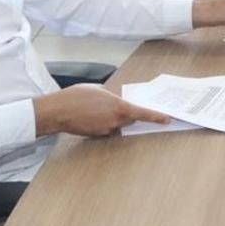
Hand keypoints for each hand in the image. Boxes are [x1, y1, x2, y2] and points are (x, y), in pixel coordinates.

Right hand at [33, 84, 169, 137]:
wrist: (57, 112)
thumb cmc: (75, 97)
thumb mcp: (98, 90)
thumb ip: (111, 97)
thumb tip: (116, 102)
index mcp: (118, 106)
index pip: (142, 113)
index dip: (156, 116)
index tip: (167, 119)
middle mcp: (115, 120)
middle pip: (130, 118)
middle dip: (127, 112)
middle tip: (115, 104)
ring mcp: (106, 130)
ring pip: (117, 124)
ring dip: (111, 116)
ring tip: (93, 107)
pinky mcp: (97, 135)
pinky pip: (106, 128)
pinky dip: (102, 122)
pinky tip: (89, 115)